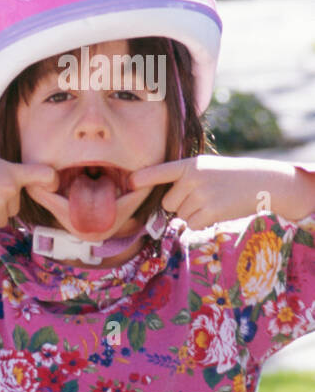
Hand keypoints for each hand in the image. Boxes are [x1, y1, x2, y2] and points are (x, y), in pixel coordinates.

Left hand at [129, 156, 312, 228]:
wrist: (262, 182)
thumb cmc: (227, 176)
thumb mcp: (204, 168)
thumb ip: (180, 178)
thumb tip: (158, 204)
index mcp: (189, 165)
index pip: (160, 172)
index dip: (143, 179)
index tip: (130, 183)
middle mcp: (193, 179)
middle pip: (167, 203)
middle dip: (179, 204)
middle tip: (202, 196)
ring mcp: (202, 195)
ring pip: (179, 215)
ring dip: (192, 214)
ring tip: (212, 201)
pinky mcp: (211, 211)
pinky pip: (191, 225)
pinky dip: (200, 223)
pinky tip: (216, 211)